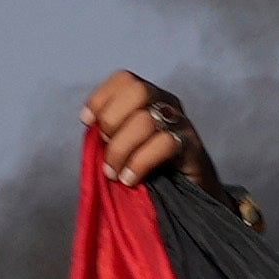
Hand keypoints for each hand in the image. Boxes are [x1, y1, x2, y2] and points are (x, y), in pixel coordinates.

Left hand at [82, 68, 220, 192]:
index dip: (101, 97)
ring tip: (114, 173)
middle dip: (112, 120)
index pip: (124, 79)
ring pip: (146, 120)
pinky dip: (140, 162)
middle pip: (137, 90)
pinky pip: (164, 144)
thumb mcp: (126, 146)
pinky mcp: (191, 147)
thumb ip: (110, 134)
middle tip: (105, 149)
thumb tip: (90, 129)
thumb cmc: (153, 171)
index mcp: (149, 98)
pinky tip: (130, 178)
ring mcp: (181, 123)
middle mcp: (167, 103)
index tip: (87, 121)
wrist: (191, 198)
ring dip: (121, 149)